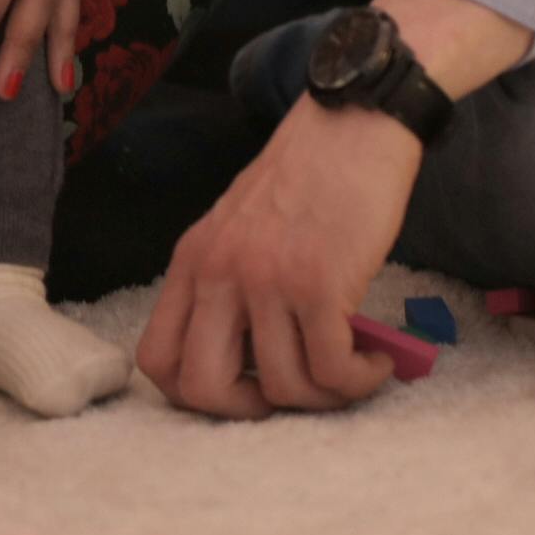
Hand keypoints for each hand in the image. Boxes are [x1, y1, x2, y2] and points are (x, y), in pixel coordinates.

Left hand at [134, 97, 418, 418]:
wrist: (353, 123)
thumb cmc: (308, 176)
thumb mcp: (240, 226)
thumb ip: (230, 283)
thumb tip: (252, 361)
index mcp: (192, 261)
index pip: (156, 359)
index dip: (195, 394)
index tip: (243, 386)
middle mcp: (219, 273)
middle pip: (202, 389)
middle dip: (251, 410)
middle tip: (293, 391)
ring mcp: (267, 279)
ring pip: (281, 387)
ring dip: (325, 396)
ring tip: (353, 369)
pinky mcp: (320, 284)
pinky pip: (333, 369)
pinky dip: (360, 380)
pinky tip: (377, 360)